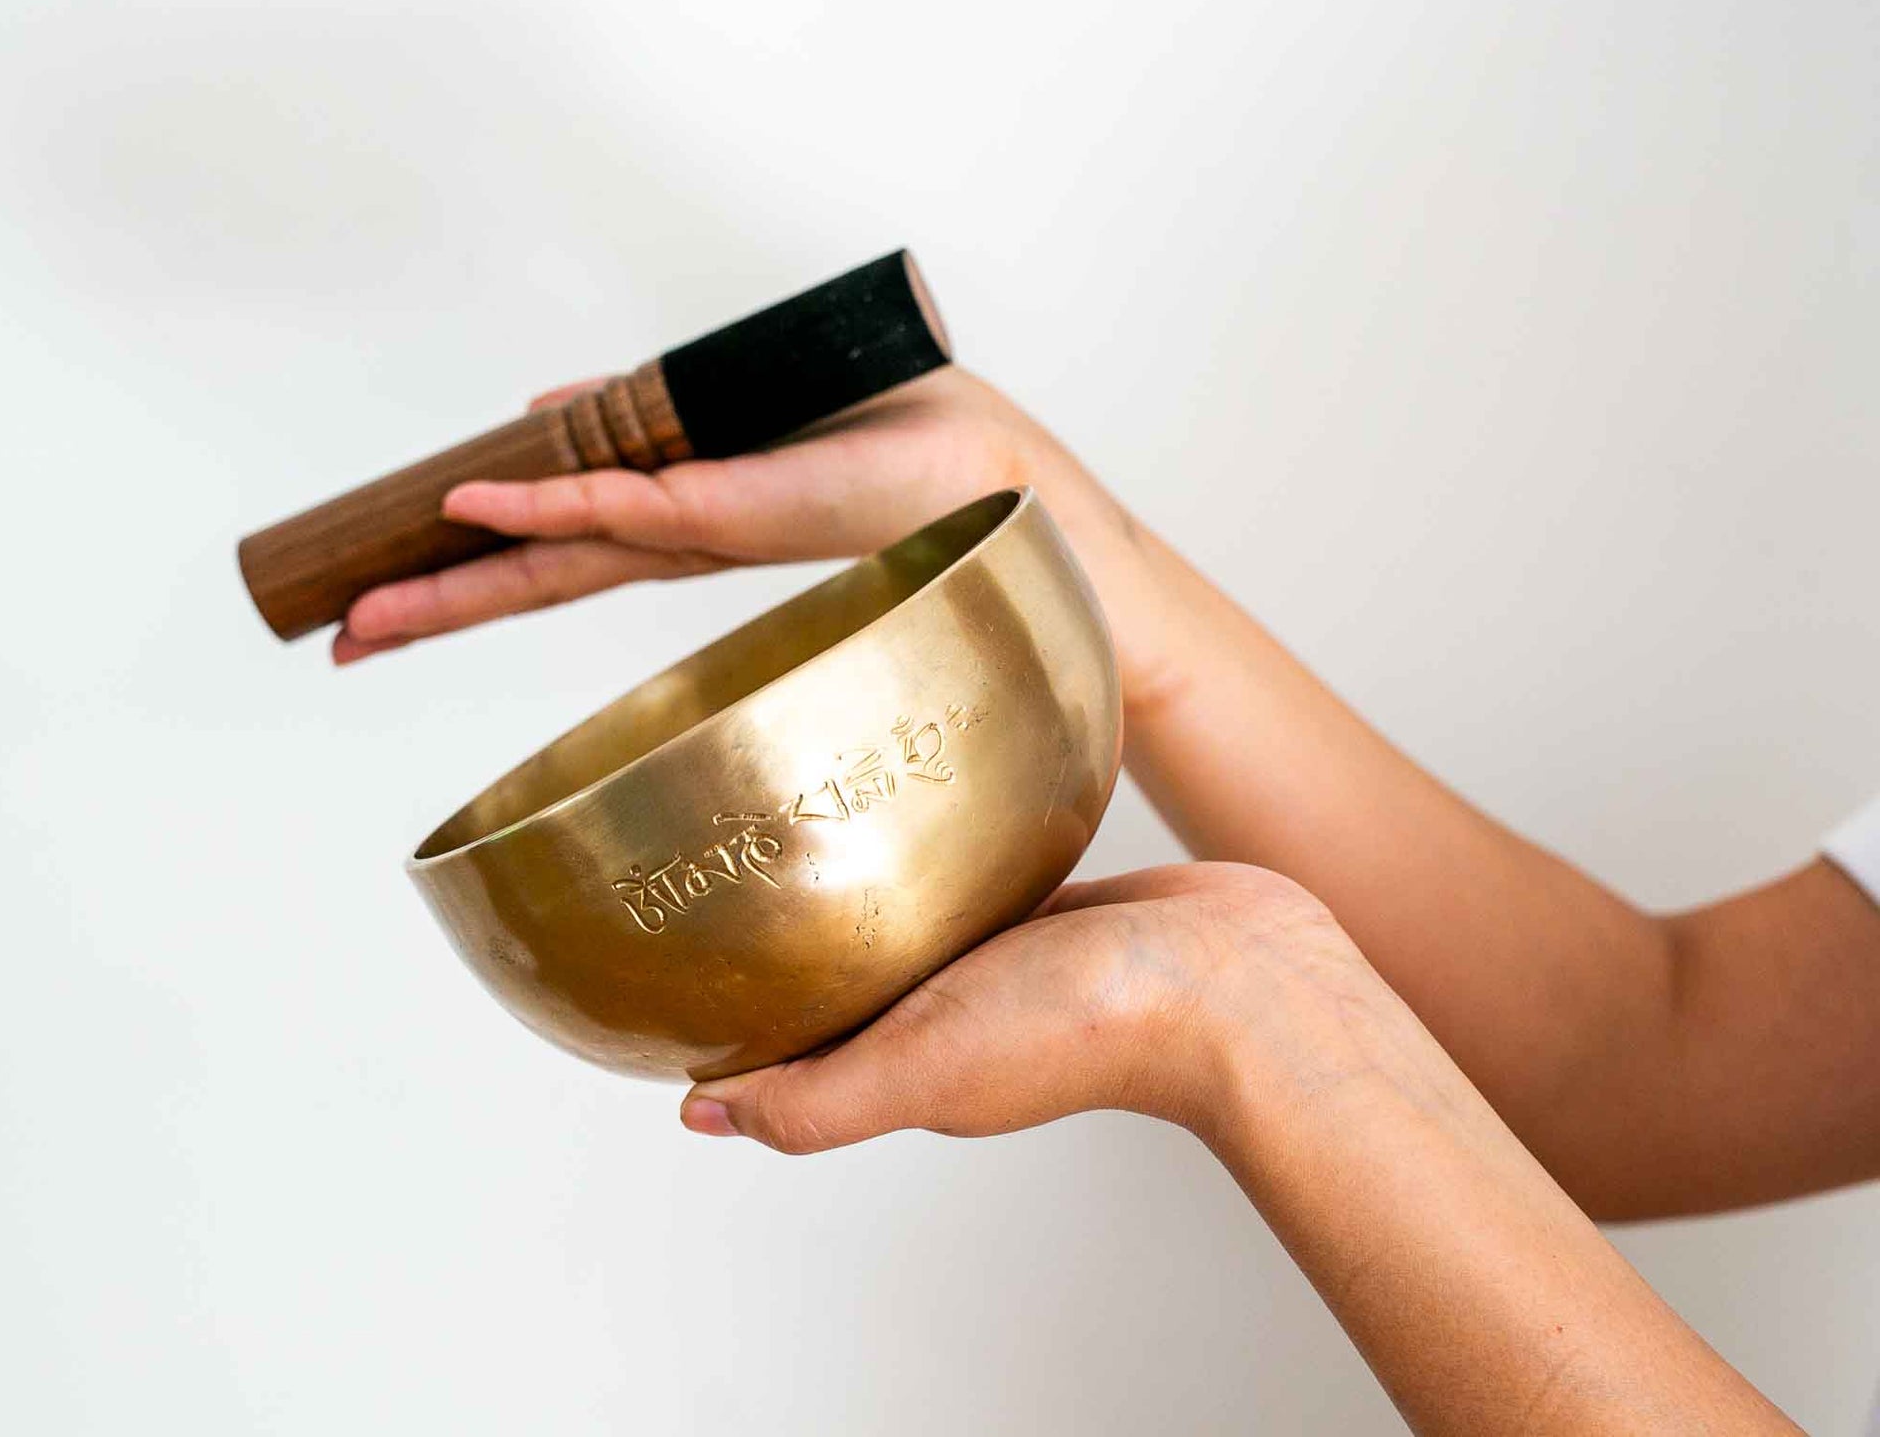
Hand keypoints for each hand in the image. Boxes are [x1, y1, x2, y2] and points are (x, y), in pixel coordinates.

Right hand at [333, 368, 1157, 682]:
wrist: (1045, 524)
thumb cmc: (949, 479)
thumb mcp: (788, 427)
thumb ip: (678, 424)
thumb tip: (563, 396)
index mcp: (705, 517)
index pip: (572, 540)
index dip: (479, 562)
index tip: (396, 581)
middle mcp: (703, 534)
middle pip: (550, 566)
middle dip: (443, 601)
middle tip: (342, 638)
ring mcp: (727, 527)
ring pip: (575, 554)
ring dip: (469, 577)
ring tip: (368, 619)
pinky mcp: (768, 507)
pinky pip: (646, 502)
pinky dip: (559, 500)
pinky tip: (478, 505)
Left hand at [676, 862, 1359, 1151]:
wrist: (1238, 980)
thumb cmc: (1088, 1027)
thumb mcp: (924, 1067)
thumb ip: (814, 1100)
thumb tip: (698, 1116)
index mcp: (903, 1058)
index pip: (792, 1036)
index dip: (731, 1004)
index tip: (674, 949)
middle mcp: (944, 1010)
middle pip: (838, 973)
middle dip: (780, 932)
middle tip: (720, 852)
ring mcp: (999, 956)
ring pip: (903, 917)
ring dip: (858, 881)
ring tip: (799, 809)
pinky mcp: (1046, 902)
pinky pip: (972, 871)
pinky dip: (935, 846)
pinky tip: (911, 796)